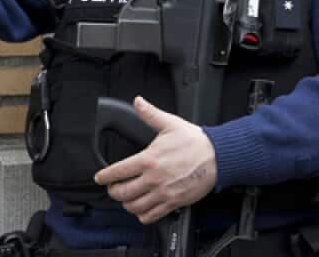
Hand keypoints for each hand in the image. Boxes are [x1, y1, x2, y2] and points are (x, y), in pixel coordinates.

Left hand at [93, 96, 216, 224]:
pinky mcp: (173, 202)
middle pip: (121, 193)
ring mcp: (163, 192)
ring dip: (127, 204)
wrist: (218, 156)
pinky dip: (143, 215)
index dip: (104, 176)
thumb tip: (138, 102)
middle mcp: (153, 178)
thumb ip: (150, 114)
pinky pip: (151, 216)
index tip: (101, 177)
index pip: (117, 172)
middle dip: (113, 191)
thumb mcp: (171, 123)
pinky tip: (143, 208)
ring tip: (127, 198)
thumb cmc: (196, 141)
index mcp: (149, 159)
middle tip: (114, 188)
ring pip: (134, 206)